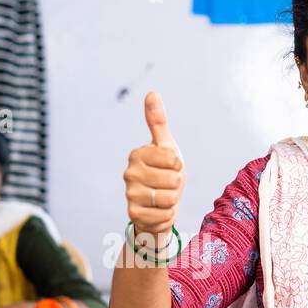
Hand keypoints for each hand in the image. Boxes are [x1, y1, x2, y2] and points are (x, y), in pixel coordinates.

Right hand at [123, 92, 184, 236]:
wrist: (157, 204)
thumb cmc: (164, 171)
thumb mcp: (165, 146)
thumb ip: (158, 121)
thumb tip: (152, 92)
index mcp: (137, 154)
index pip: (174, 159)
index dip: (178, 165)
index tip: (170, 167)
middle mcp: (129, 173)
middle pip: (173, 180)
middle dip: (176, 184)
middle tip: (166, 184)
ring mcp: (130, 194)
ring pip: (170, 198)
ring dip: (173, 200)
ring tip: (163, 197)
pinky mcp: (134, 214)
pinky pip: (165, 215)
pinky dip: (168, 215)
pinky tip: (159, 210)